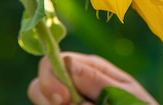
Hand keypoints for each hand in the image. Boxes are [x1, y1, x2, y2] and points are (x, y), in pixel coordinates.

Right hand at [28, 52, 157, 104]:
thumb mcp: (124, 94)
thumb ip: (97, 80)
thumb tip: (68, 63)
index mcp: (88, 69)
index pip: (53, 61)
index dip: (52, 78)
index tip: (65, 98)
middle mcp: (73, 84)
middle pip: (39, 84)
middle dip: (47, 96)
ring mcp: (68, 102)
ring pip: (42, 101)